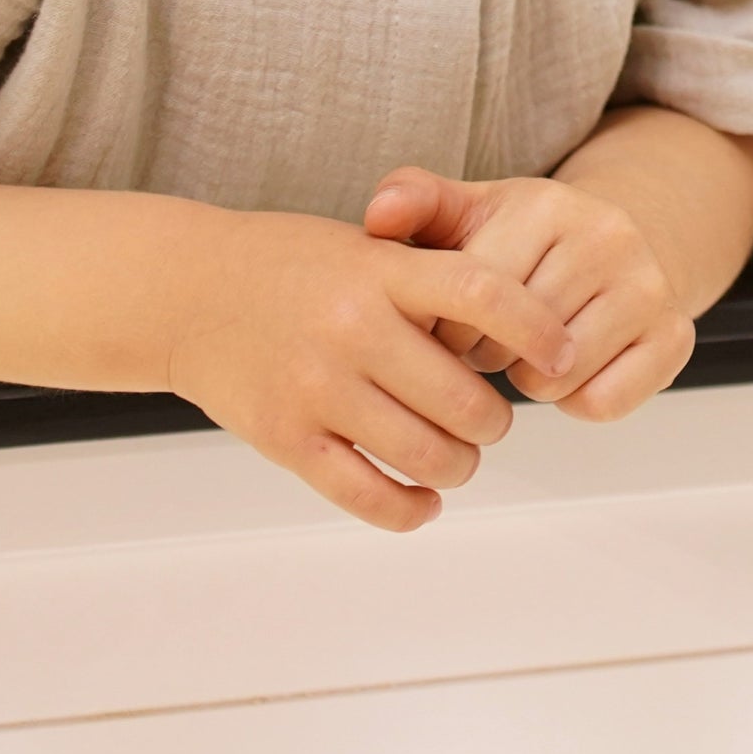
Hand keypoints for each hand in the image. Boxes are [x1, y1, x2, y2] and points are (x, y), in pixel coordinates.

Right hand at [165, 208, 574, 532]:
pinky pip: (368, 495)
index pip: (482, 293)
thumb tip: (517, 327)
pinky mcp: (287, 439)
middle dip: (493, 421)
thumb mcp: (364, 245)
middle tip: (490, 420)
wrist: (189, 290)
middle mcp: (353, 327)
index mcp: (380, 269)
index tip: (563, 352)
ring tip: (457, 456)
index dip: (535, 328)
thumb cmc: (290, 264)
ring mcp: (318, 387)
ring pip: (425, 455)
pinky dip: (410, 508)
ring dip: (458, 466)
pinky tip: (422, 499)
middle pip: (463, 398)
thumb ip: (429, 277)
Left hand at [364, 166, 695, 421]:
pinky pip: (602, 402)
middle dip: (488, 356)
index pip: (474, 296)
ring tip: (530, 352)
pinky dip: (579, 401)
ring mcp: (648, 285)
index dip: (449, 326)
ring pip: (557, 377)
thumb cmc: (528, 239)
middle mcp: (607, 236)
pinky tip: (573, 369)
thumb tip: (377, 216)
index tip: (452, 321)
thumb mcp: (471, 211)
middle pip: (515, 340)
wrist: (620, 241)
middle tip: (492, 341)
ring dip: (531, 381)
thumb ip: (415, 204)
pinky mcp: (675, 335)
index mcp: (548, 203)